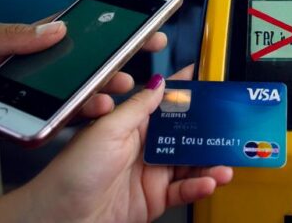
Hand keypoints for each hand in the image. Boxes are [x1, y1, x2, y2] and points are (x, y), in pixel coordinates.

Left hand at [0, 18, 166, 148]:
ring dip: (86, 103)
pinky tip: (71, 126)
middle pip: (72, 72)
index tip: (137, 30)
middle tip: (137, 73)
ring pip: (57, 102)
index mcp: (12, 40)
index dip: (103, 33)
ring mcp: (9, 99)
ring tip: (111, 103)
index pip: (68, 34)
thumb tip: (59, 28)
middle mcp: (16, 69)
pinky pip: (31, 129)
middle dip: (107, 72)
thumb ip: (15, 37)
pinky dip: (52, 129)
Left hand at [15, 66, 233, 222]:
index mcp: (132, 124)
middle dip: (210, 131)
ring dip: (210, 162)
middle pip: (186, 134)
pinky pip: (184, 190)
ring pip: (190, 163)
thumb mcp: (107, 130)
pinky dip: (199, 186)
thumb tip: (160, 82)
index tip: (211, 83)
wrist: (59, 218)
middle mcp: (144, 147)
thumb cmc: (73, 173)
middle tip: (231, 128)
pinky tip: (208, 182)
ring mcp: (151, 173)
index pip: (166, 103)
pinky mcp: (155, 199)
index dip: (188, 93)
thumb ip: (138, 107)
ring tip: (224, 163)